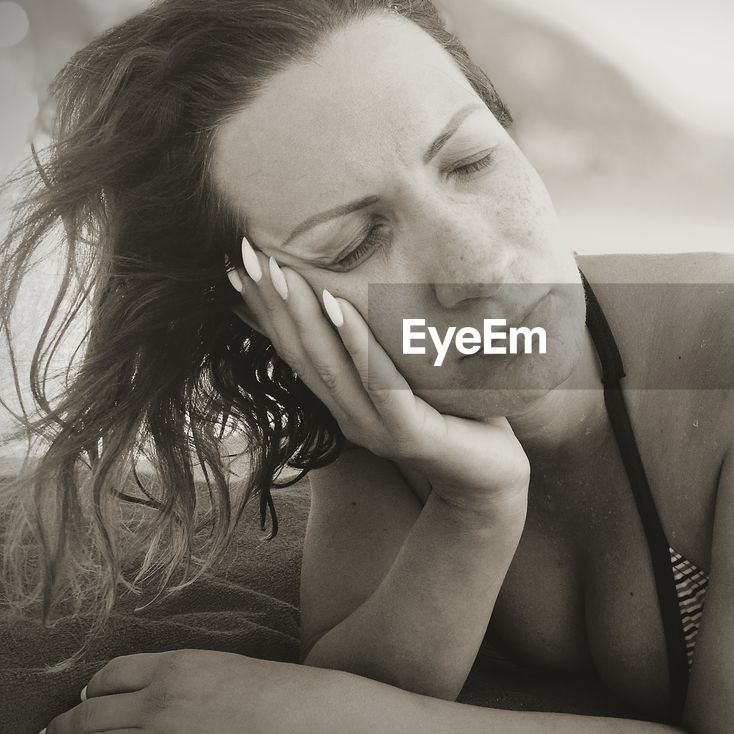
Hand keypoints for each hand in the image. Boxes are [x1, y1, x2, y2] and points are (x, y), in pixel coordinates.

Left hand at [16, 650, 322, 733]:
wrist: (299, 720)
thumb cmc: (275, 693)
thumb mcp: (221, 666)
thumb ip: (185, 676)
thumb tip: (158, 688)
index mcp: (173, 666)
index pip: (111, 675)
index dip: (87, 691)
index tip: (79, 701)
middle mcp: (155, 699)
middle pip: (89, 712)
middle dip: (60, 727)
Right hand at [227, 238, 530, 511]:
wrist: (493, 479)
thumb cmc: (456, 416)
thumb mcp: (411, 374)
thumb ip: (382, 346)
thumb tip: (363, 293)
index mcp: (343, 401)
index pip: (294, 349)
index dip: (264, 309)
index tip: (241, 262)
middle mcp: (349, 415)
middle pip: (300, 353)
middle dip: (272, 303)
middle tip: (247, 254)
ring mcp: (375, 427)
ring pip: (328, 366)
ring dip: (303, 315)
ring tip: (282, 272)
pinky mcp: (408, 434)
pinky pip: (377, 381)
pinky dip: (355, 341)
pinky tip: (338, 305)